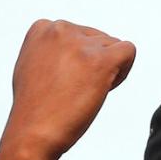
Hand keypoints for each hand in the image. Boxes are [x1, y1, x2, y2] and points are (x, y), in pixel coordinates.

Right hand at [4, 19, 135, 159]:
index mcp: (42, 28)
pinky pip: (128, 51)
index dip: (78, 59)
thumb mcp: (32, 67)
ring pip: (112, 46)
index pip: (77, 33)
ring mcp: (80, 44)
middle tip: (75, 91)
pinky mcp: (100, 60)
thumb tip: (73, 51)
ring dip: (108, 69)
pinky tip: (107, 88)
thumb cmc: (34, 110)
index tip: (65, 80)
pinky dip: (124, 70)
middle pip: (96, 39)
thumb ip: (50, 51)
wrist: (33, 132)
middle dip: (93, 64)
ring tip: (87, 93)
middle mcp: (60, 29)